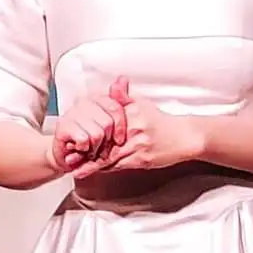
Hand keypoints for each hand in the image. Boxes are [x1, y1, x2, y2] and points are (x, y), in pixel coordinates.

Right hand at [49, 83, 127, 172]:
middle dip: (106, 142)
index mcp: (97, 99)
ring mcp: (71, 113)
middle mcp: (83, 102)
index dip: (120, 128)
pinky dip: (84, 149)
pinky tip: (79, 148)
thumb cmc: (93, 142)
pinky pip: (84, 140)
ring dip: (95, 148)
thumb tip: (123, 78)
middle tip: (99, 146)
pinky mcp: (63, 126)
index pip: (115, 108)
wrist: (68, 157)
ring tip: (88, 148)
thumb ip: (121, 102)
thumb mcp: (113, 124)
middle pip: (107, 123)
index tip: (118, 140)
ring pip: (97, 134)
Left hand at [75, 79, 203, 175]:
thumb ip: (124, 96)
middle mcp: (133, 131)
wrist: (184, 137)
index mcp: (131, 116)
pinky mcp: (142, 161)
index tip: (73, 136)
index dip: (88, 131)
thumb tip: (116, 81)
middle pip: (104, 143)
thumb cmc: (161, 121)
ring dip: (92, 164)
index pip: (104, 124)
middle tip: (68, 157)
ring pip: (110, 157)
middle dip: (85, 151)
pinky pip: (119, 165)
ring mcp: (138, 147)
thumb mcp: (142, 104)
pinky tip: (94, 171)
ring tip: (76, 168)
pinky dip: (105, 169)